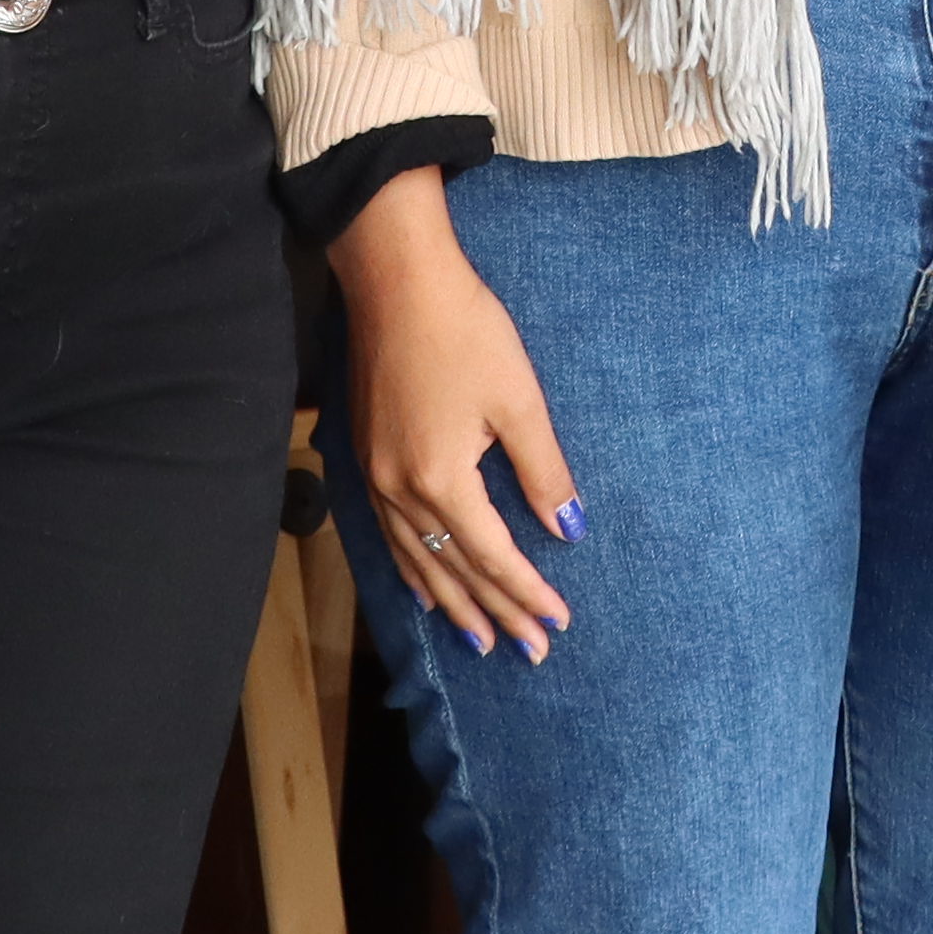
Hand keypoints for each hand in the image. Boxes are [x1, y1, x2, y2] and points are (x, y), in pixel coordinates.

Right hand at [334, 181, 578, 659]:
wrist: (395, 281)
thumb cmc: (464, 330)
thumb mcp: (519, 399)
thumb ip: (543, 471)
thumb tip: (569, 529)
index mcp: (441, 480)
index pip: (493, 557)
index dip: (528, 592)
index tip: (557, 623)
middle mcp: (399, 492)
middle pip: (453, 570)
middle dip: (495, 612)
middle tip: (529, 652)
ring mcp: (374, 479)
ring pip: (415, 561)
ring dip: (451, 602)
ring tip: (478, 638)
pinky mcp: (364, 459)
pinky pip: (388, 538)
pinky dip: (413, 569)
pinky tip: (425, 584)